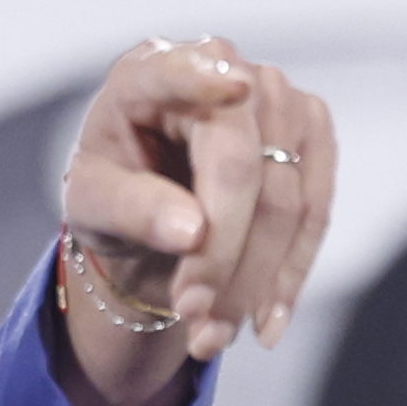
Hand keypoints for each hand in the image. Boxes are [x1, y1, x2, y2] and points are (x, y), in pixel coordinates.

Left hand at [53, 36, 336, 405]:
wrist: (149, 201)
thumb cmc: (113, 188)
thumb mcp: (91, 204)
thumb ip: (131, 210)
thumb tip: (191, 232)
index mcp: (150, 71)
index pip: (184, 73)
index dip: (209, 79)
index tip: (233, 87)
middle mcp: (223, 67)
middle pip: (245, 169)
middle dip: (223, 258)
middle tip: (193, 320)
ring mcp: (279, 98)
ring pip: (287, 200)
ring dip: (254, 282)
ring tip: (212, 338)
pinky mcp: (311, 135)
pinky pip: (315, 213)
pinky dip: (289, 275)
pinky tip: (265, 324)